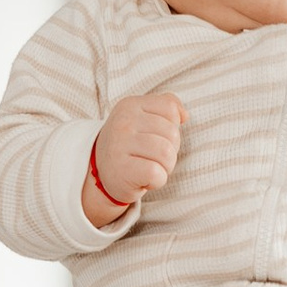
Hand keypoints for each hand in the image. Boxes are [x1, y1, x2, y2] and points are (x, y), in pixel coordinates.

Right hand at [86, 91, 183, 223]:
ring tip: (149, 167)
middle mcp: (123, 122)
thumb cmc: (130, 145)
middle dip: (169, 149)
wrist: (101, 174)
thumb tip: (184, 115)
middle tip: (151, 156)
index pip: (170, 110)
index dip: (171, 127)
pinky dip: (157, 181)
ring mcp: (120, 145)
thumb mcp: (142, 118)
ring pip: (167, 153)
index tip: (154, 137)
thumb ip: (165, 106)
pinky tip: (144, 179)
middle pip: (172, 133)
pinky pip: (157, 173)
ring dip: (165, 166)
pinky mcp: (123, 170)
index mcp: (130, 105)